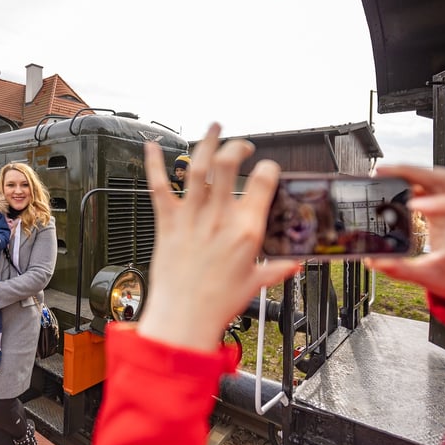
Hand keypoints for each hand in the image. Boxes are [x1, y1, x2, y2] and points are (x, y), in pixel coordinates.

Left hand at [138, 123, 299, 352]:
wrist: (184, 317)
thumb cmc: (216, 303)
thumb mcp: (255, 283)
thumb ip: (276, 269)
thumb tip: (292, 265)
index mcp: (246, 230)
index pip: (264, 182)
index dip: (268, 168)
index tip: (267, 168)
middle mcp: (218, 218)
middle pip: (228, 164)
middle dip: (237, 146)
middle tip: (240, 144)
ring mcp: (191, 217)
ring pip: (197, 167)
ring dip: (205, 142)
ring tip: (213, 127)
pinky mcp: (168, 223)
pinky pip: (159, 187)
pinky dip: (154, 164)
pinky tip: (152, 146)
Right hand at [364, 166, 444, 307]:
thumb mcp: (431, 278)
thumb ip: (404, 270)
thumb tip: (376, 261)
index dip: (444, 204)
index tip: (414, 206)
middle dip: (416, 172)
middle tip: (384, 174)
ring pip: (437, 177)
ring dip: (411, 171)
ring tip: (383, 173)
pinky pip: (429, 182)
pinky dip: (410, 178)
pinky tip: (392, 181)